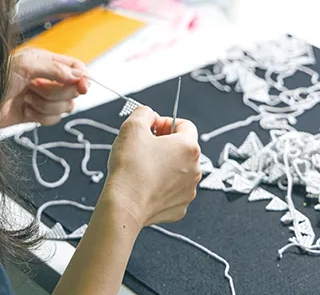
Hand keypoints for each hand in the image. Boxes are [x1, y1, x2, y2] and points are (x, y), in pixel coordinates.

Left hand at [0, 48, 89, 128]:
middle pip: (73, 89)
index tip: (83, 87)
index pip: (75, 67)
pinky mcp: (36, 115)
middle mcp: (46, 78)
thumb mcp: (25, 66)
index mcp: (45, 61)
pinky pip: (53, 120)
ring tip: (26, 99)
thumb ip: (55, 68)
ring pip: (65, 107)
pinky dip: (40, 117)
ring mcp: (42, 97)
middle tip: (35, 88)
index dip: (82, 78)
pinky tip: (25, 111)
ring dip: (45, 105)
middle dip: (56, 93)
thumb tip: (78, 75)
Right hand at [101, 107, 201, 226]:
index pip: (185, 125)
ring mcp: (188, 190)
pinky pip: (172, 190)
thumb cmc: (130, 170)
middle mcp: (194, 169)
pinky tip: (146, 184)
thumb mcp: (132, 126)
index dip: (166, 123)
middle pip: (182, 148)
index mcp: (188, 147)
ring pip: (178, 170)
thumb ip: (144, 113)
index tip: (153, 128)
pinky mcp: (179, 206)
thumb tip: (148, 114)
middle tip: (144, 146)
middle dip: (164, 144)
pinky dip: (161, 186)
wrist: (124, 205)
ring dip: (163, 165)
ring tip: (143, 167)